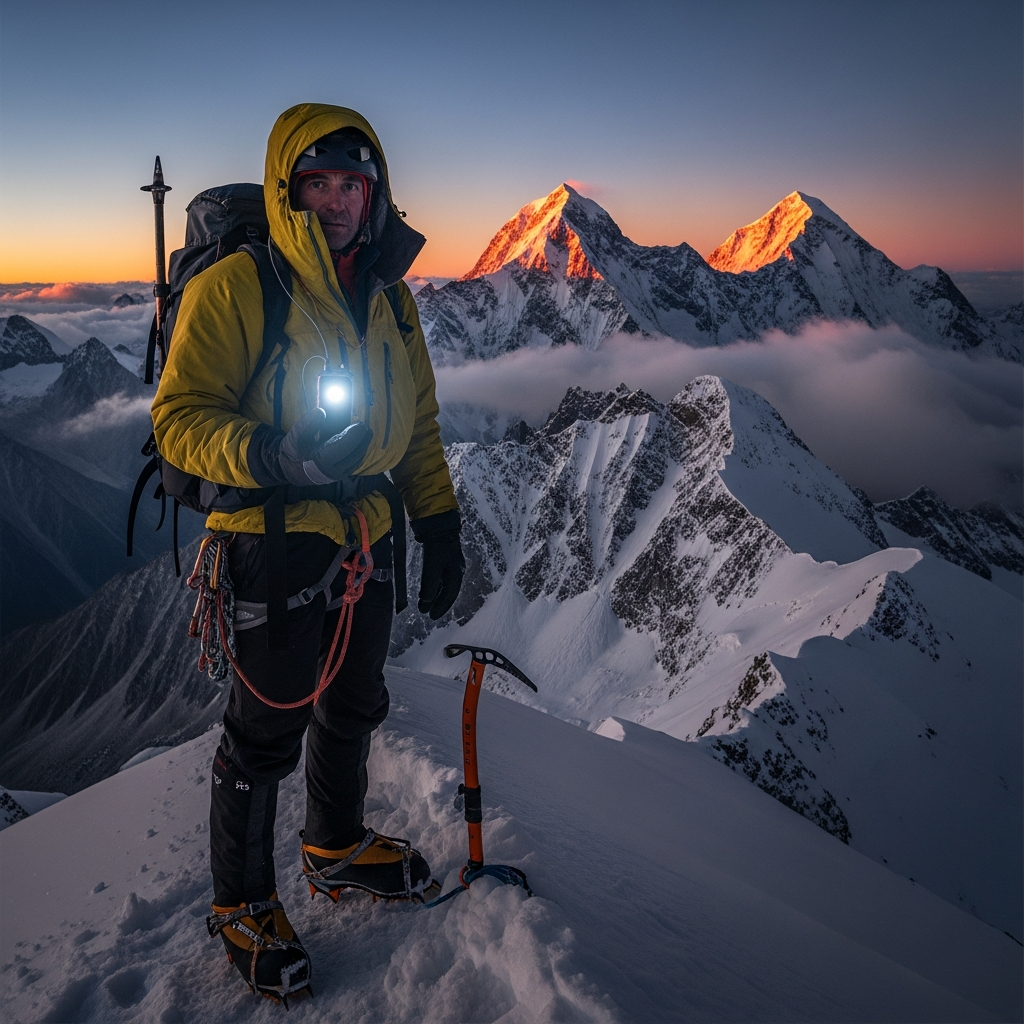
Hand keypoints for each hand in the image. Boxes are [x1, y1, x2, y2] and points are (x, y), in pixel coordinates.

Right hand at [247, 408, 371, 486]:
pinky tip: (362, 442)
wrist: (290, 469)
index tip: (360, 424)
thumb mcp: (295, 436)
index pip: (342, 448)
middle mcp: (331, 471)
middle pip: (353, 455)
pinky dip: (359, 452)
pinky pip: (354, 464)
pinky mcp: (340, 475)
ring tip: (367, 432)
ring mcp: (337, 475)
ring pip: (356, 460)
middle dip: (362, 440)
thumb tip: (321, 411)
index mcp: (320, 462)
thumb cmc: (293, 452)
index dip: (353, 436)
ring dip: (363, 446)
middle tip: (366, 426)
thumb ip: (307, 424)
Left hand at [411, 511, 464, 618]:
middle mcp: (456, 571)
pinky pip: (441, 578)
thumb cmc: (437, 546)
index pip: (450, 595)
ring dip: (435, 596)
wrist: (439, 526)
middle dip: (439, 604)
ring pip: (444, 586)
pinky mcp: (445, 560)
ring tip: (425, 605)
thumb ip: (429, 584)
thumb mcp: (432, 565)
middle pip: (449, 593)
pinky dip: (434, 587)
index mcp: (456, 573)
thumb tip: (426, 601)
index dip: (441, 607)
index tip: (430, 616)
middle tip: (429, 614)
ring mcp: (451, 565)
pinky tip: (427, 591)